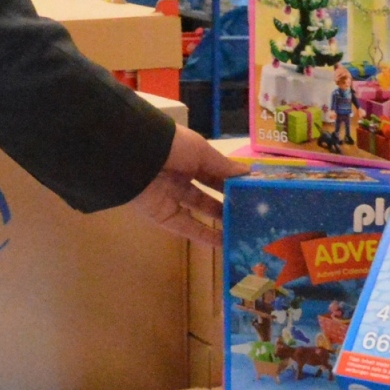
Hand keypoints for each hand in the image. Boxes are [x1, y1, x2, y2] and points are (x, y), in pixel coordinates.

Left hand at [127, 123, 238, 245]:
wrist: (136, 156)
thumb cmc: (172, 146)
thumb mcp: (202, 151)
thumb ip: (223, 166)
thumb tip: (247, 173)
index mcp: (189, 158)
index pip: (214, 172)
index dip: (231, 181)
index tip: (252, 191)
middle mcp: (180, 178)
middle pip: (207, 194)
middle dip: (226, 202)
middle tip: (250, 213)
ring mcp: (171, 198)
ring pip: (198, 212)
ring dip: (218, 220)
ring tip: (242, 229)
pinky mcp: (162, 216)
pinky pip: (186, 228)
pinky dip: (203, 235)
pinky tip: (223, 243)